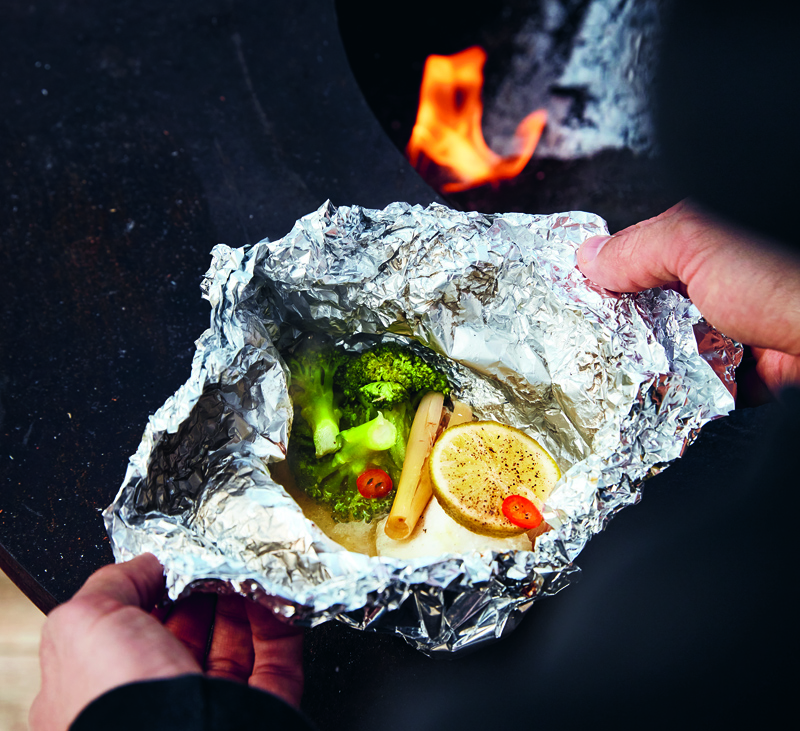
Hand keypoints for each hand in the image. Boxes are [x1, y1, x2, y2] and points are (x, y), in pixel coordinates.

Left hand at [29, 553, 302, 730]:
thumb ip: (113, 583)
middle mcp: (157, 702)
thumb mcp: (86, 622)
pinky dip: (280, 621)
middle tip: (219, 559)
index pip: (134, 627)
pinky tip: (277, 593)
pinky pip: (277, 658)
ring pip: (236, 643)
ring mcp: (210, 707)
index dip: (156, 588)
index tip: (176, 561)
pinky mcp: (260, 708)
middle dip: (208, 590)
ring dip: (247, 599)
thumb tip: (149, 562)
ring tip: (251, 566)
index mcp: (104, 688)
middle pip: (190, 633)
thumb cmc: (121, 699)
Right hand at [577, 200, 799, 391]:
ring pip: (679, 349)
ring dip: (659, 363)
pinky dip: (693, 393)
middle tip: (600, 343)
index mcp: (709, 239)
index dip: (607, 276)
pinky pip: (710, 384)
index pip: (641, 254)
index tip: (576, 298)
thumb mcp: (698, 240)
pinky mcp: (757, 368)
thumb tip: (590, 256)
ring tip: (631, 372)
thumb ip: (639, 247)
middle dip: (628, 326)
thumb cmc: (789, 274)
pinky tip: (676, 391)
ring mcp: (742, 325)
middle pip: (655, 307)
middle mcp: (726, 280)